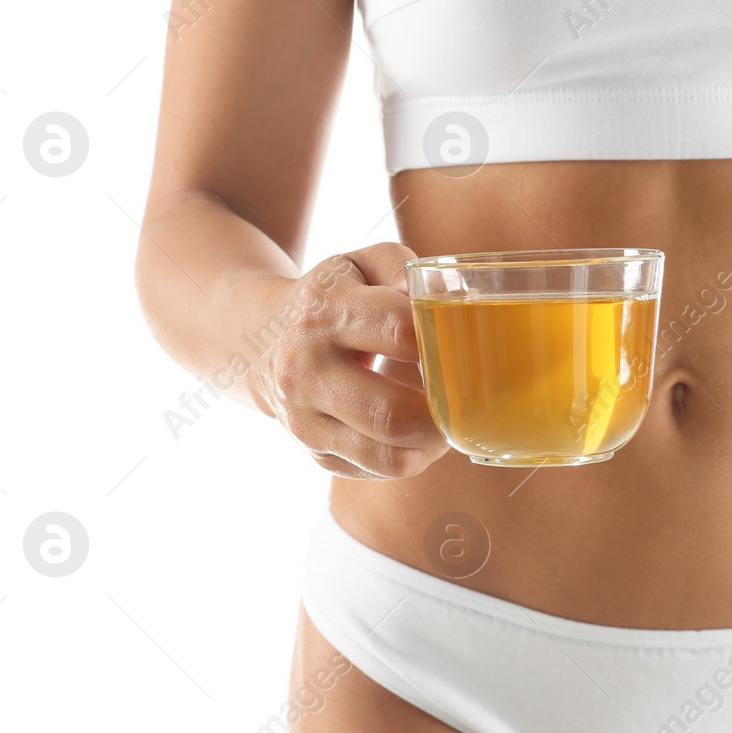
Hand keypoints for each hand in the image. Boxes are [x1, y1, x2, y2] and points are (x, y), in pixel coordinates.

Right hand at [247, 243, 449, 478]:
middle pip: (394, 412)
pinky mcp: (315, 453)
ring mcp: (304, 419)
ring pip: (388, 454)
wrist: (263, 339)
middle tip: (468, 398)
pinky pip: (379, 469)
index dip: (444, 340)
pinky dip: (412, 456)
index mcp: (323, 313)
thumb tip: (441, 296)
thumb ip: (401, 267)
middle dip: (445, 411)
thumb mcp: (359, 263)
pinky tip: (419, 432)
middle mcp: (305, 370)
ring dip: (433, 443)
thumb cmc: (334, 297)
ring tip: (447, 420)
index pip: (400, 332)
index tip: (465, 343)